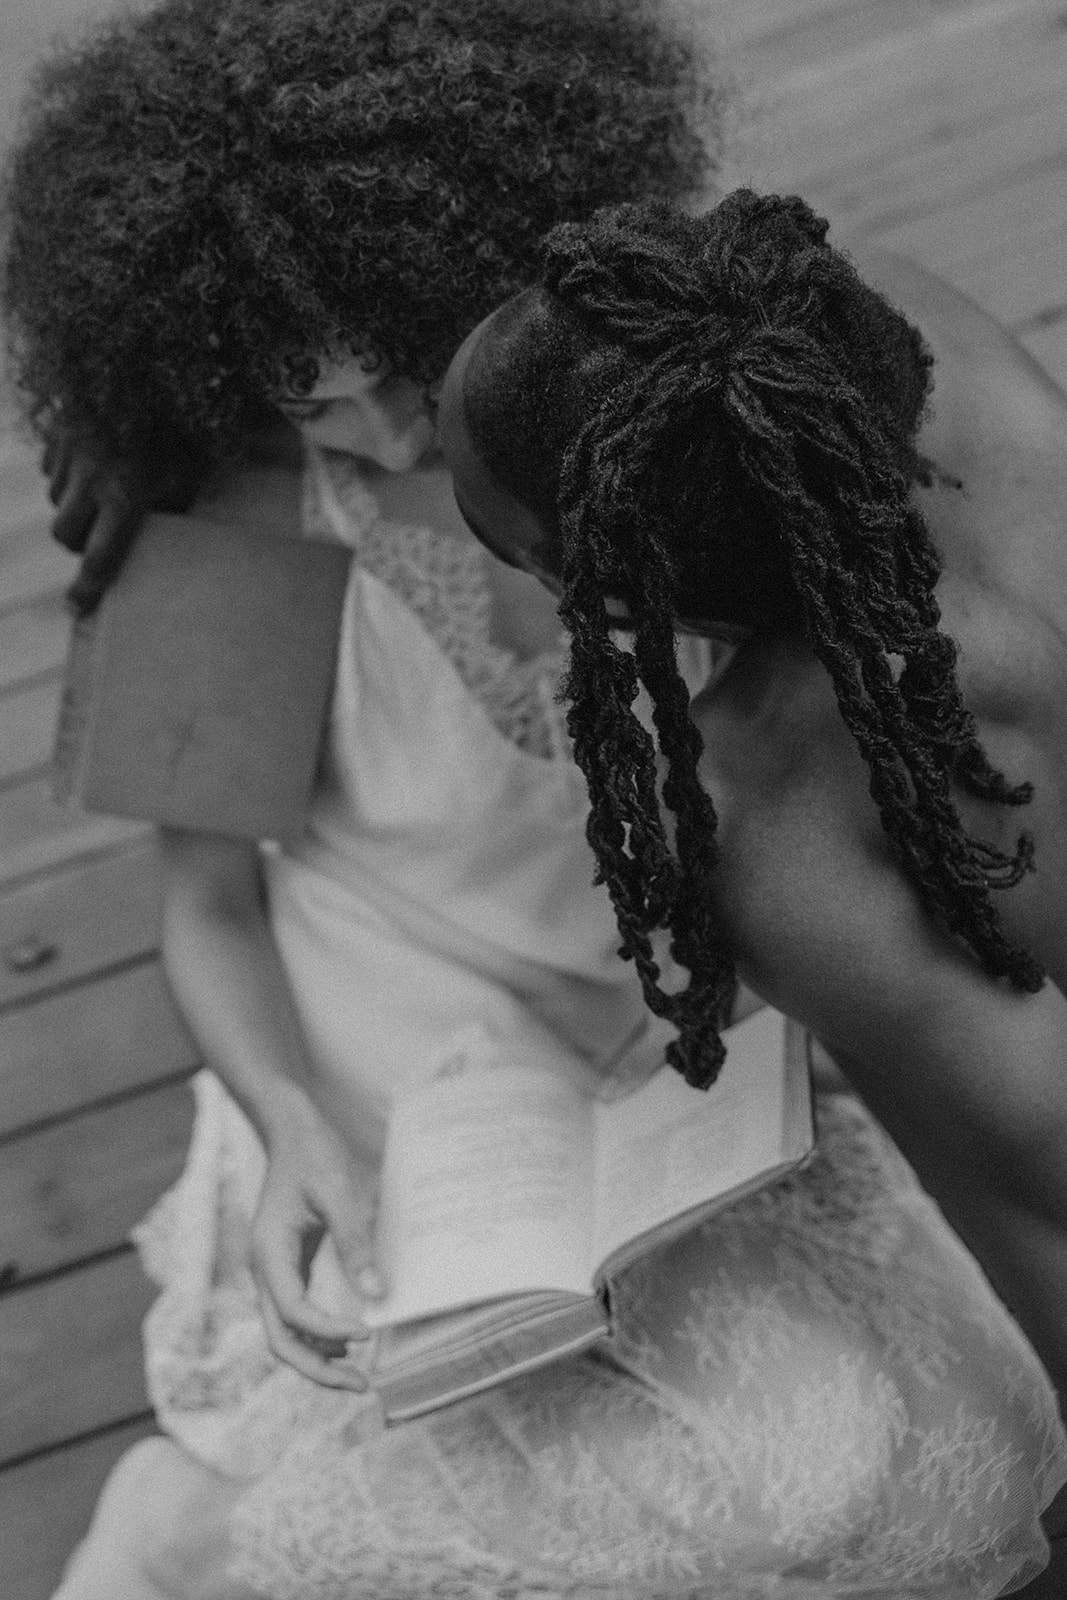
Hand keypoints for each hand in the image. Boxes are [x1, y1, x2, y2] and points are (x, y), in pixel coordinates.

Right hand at [41, 417, 201, 614]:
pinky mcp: (58, 432)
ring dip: (72, 505)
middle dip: (76, 543)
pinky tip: (89, 462)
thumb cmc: (181, 424)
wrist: (148, 364)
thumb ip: (174, 507)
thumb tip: (167, 533)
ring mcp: (70, 455)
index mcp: (125, 497)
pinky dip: (65, 473)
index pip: (100, 558)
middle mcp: (90, 481)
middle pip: (64, 534)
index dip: (88, 588)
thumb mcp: (190, 472)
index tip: (77, 609)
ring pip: (56, 500)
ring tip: (99, 493)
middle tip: (93, 541)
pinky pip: (52, 467)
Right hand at [251, 1110, 386, 1390]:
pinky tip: (348, 1340)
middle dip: (318, 1370)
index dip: (329, 1331)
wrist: (291, 1131)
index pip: (293, 1313)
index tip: (368, 1336)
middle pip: (280, 1341)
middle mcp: (264, 1271)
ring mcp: (272, 1272)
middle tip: (362, 1386)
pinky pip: (295, 1315)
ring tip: (360, 1375)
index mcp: (269, 1254)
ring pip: (285, 1334)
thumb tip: (377, 1294)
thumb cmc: (313, 1155)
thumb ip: (354, 1244)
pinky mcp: (286, 1268)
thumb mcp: (337, 1194)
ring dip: (318, 1358)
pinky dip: (318, 1335)